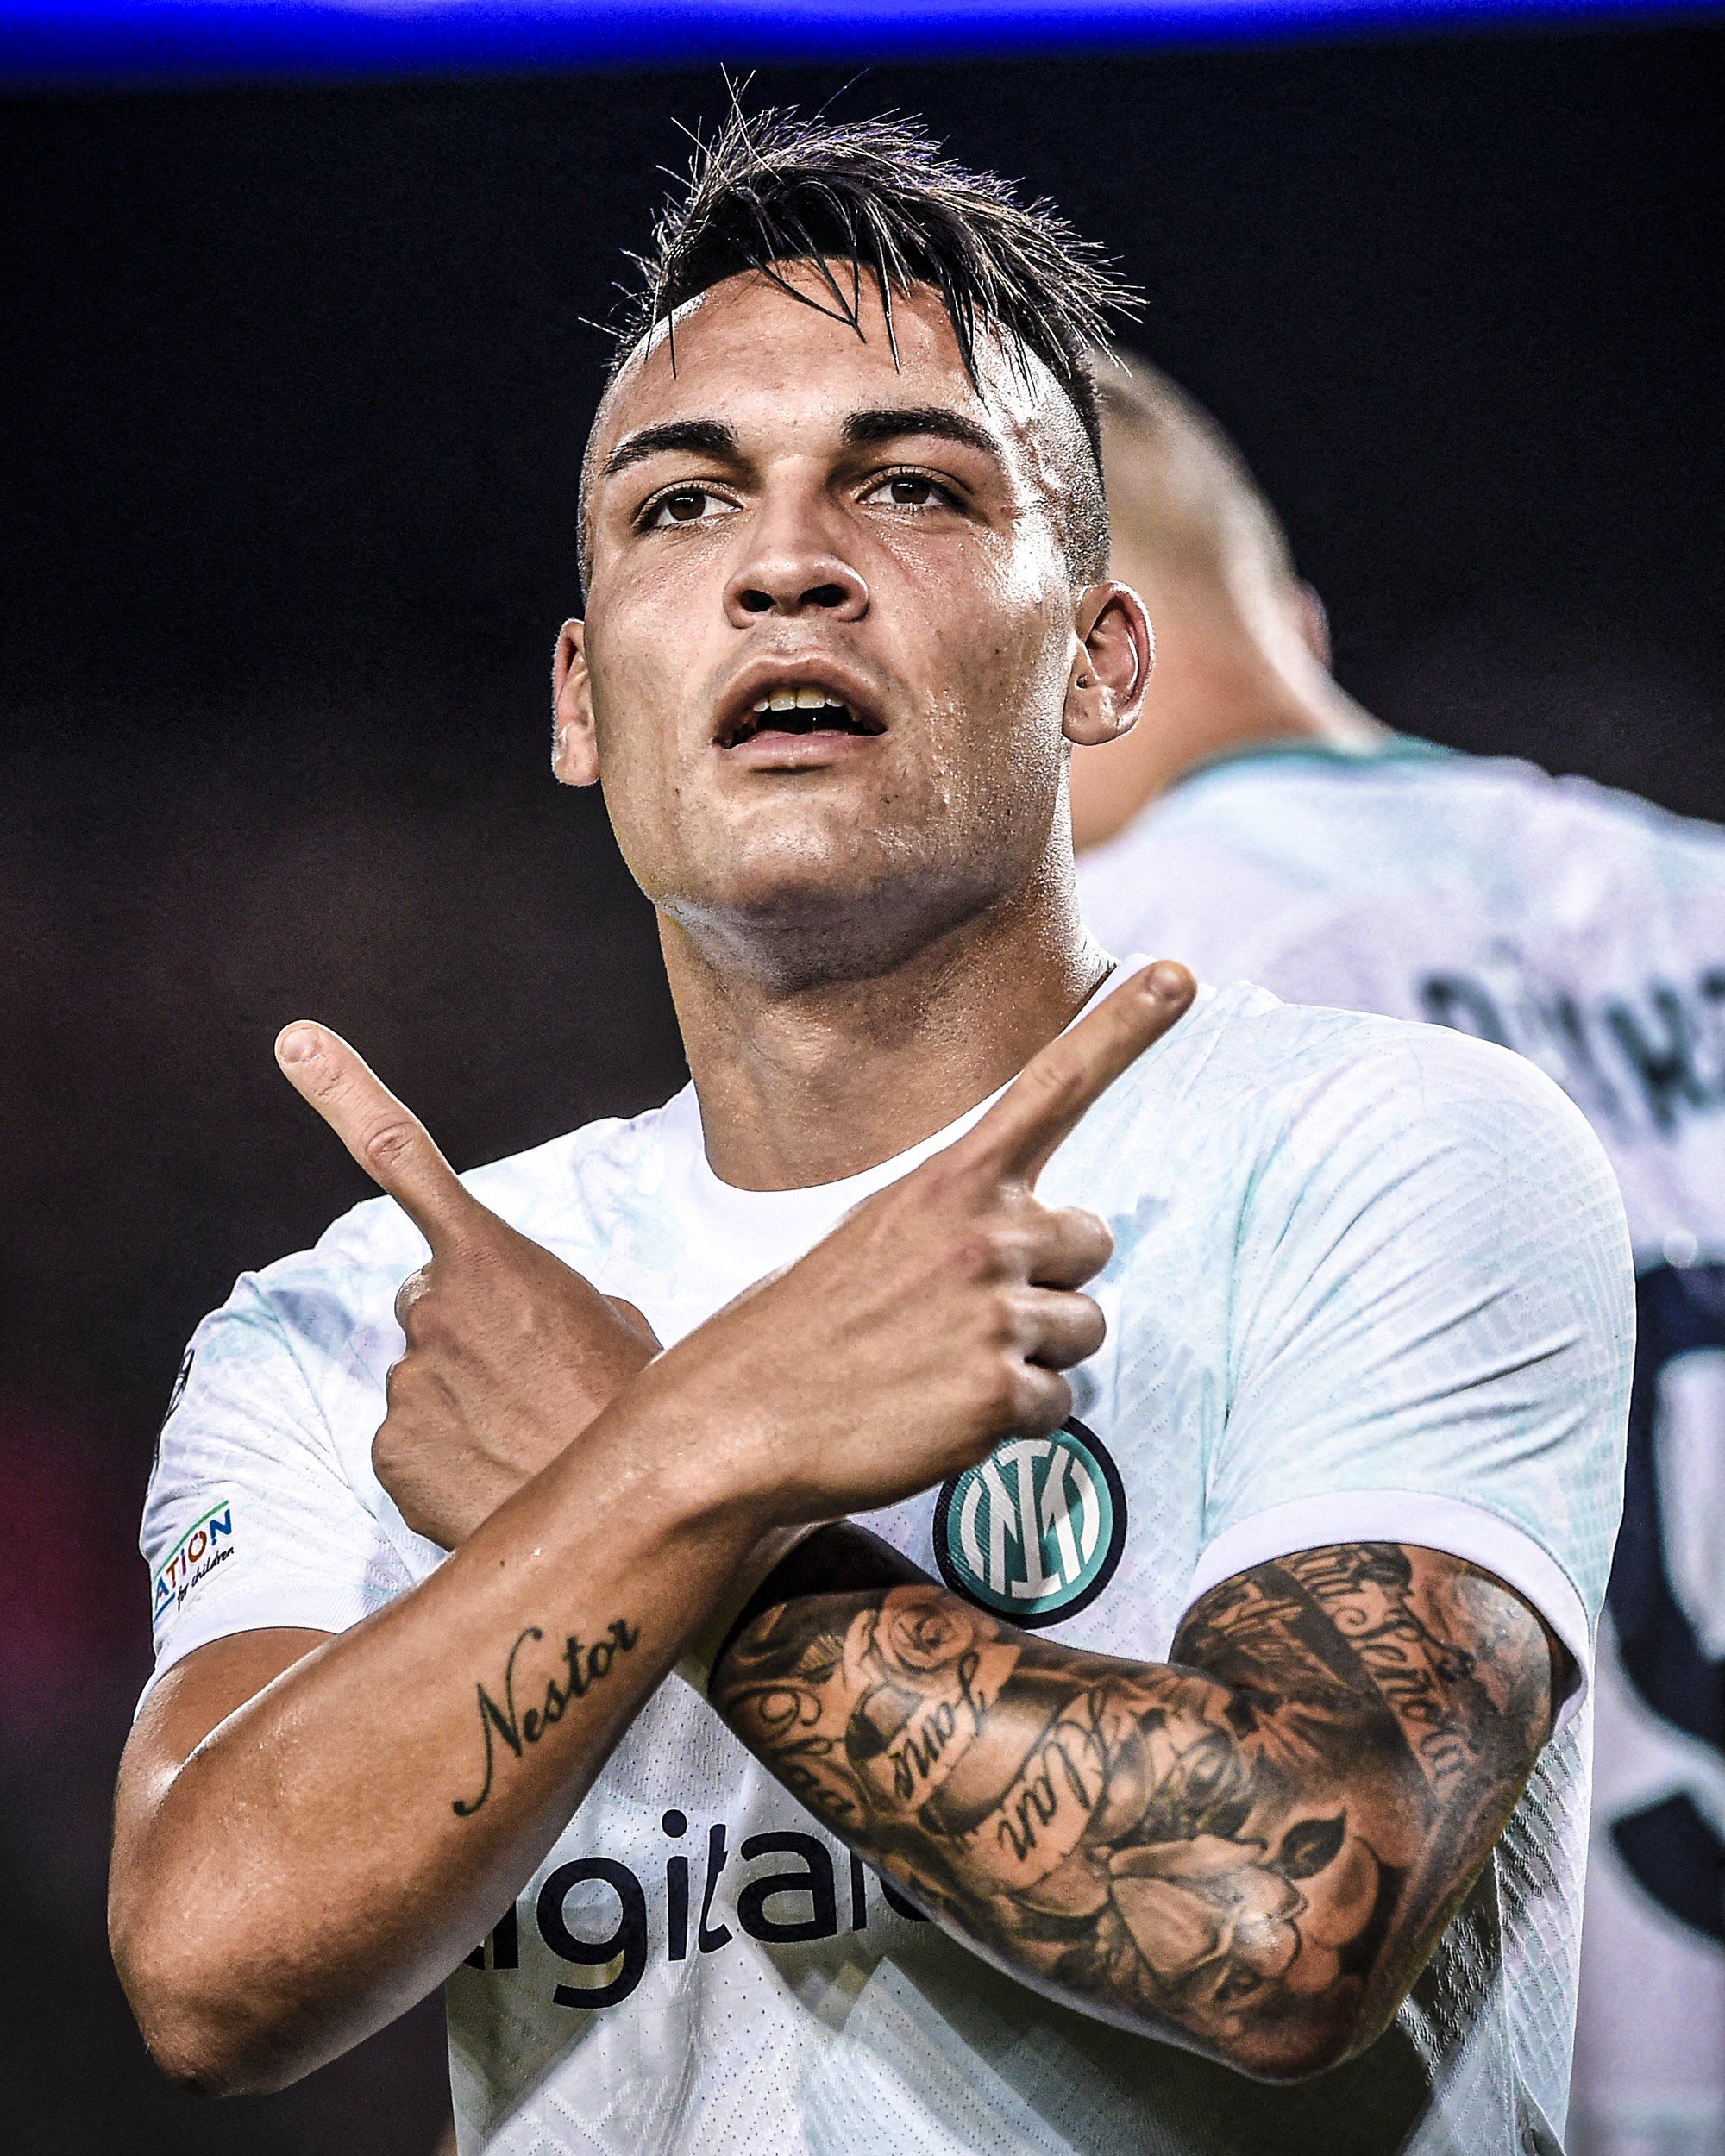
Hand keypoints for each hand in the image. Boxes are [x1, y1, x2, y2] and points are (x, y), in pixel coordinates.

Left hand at [275, 1025, 659, 1546]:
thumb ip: (554, 1303)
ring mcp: (404, 1384)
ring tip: (531, 1437)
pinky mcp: (390, 1454)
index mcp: (494, 1258)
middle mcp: (433, 1309)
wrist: (635, 1510)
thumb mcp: (618, 1327)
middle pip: (429, 1304)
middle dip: (467, 1331)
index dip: (343, 1093)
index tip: (294, 1042)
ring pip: (424, 1381)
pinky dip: (447, 1461)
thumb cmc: (635, 1408)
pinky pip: (411, 1445)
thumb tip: (537, 1330)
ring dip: (467, 1403)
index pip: (404, 1160)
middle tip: (533, 1379)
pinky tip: (499, 1477)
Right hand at [628, 961, 1195, 1525]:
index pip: (1052, 1086)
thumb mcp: (876, 1232)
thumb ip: (961, 1217)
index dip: (1124, 1028)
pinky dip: (1012, 1421)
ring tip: (946, 1368)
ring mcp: (994, 1313)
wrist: (736, 1418)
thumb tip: (1036, 1240)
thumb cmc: (804, 1327)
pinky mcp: (998, 1394)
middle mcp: (983, 1233)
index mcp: (948, 1181)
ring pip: (1085, 1330)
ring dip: (1034, 1356)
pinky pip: (1058, 1405)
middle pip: (1092, 1243)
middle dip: (1052, 1280)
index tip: (1180, 974)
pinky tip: (942, 1417)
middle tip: (966, 1314)